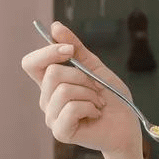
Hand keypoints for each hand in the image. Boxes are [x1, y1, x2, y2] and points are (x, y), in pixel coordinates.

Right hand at [21, 21, 141, 155]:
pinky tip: (95, 114)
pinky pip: (71, 108)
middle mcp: (47, 99)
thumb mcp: (95, 68)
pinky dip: (90, 108)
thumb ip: (76, 48)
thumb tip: (54, 26)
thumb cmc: (113, 98)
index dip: (48, 52)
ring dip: (89, 94)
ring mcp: (51, 117)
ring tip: (98, 103)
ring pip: (63, 91)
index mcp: (51, 83)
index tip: (69, 50)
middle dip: (82, 77)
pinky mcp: (60, 132)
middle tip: (96, 89)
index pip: (31, 63)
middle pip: (52, 73)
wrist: (127, 125)